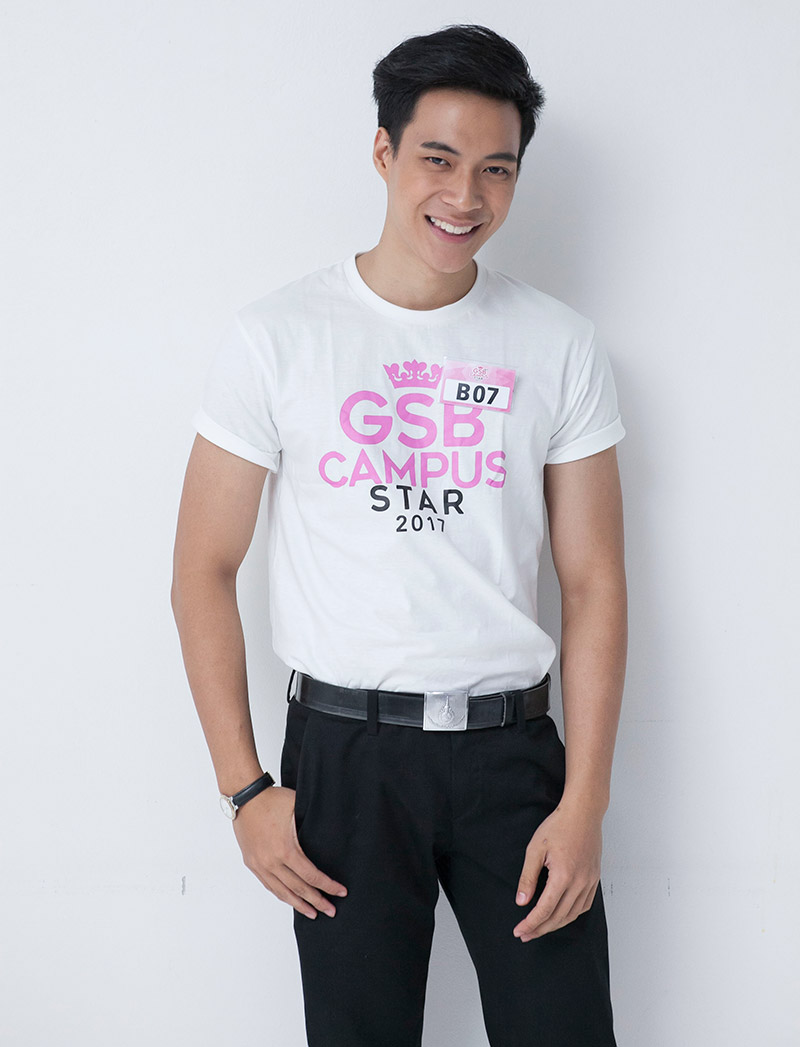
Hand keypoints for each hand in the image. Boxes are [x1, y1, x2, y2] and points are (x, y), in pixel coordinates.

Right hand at [232, 785, 346, 918]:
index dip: (328, 886)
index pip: (311, 876)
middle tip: (331, 911)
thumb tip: (333, 831)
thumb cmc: (272, 800)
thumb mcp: (298, 808)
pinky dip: (282, 895)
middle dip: (317, 901)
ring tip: (313, 913)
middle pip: (299, 889)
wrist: (245, 797)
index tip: (340, 892)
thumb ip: (313, 823)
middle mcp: (271, 862)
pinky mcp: (252, 863)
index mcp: (286, 850)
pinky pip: (269, 885)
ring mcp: (260, 865)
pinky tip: (290, 899)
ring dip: (299, 904)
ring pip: (282, 892)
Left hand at [512, 801, 602, 940]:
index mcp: (563, 876)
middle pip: (559, 917)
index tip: (519, 931)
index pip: (545, 909)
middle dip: (540, 929)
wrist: (583, 813)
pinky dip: (572, 915)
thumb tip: (522, 901)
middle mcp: (579, 882)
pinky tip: (562, 916)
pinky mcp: (594, 878)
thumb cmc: (558, 826)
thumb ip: (528, 877)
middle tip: (526, 935)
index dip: (531, 923)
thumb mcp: (535, 848)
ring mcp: (590, 881)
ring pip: (573, 914)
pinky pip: (584, 905)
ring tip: (540, 928)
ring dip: (556, 925)